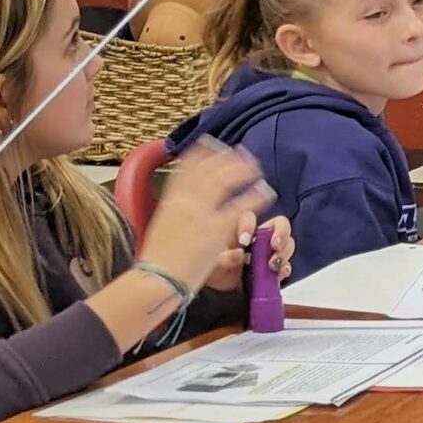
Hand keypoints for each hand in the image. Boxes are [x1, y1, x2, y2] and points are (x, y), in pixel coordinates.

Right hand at [139, 141, 271, 295]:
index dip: (200, 153)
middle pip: (208, 171)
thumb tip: (179, 202)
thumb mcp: (162, 226)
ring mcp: (201, 215)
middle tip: (241, 152)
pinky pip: (241, 207)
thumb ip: (174, 210)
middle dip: (226, 158)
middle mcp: (185, 203)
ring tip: (255, 167)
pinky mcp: (217, 230)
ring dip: (242, 171)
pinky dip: (254, 196)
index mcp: (170, 202)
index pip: (185, 169)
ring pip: (224, 182)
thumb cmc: (159, 259)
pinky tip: (264, 191)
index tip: (210, 142)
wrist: (157, 279)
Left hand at [205, 212, 294, 291]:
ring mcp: (269, 252)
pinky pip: (286, 265)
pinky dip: (285, 269)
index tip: (244, 241)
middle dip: (281, 233)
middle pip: (280, 224)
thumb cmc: (212, 268)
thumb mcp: (211, 262)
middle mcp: (259, 237)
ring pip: (288, 244)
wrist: (217, 290)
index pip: (250, 217)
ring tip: (273, 265)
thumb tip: (239, 255)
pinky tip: (278, 274)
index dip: (249, 225)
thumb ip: (223, 258)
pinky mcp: (274, 268)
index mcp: (241, 229)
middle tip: (275, 245)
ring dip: (284, 253)